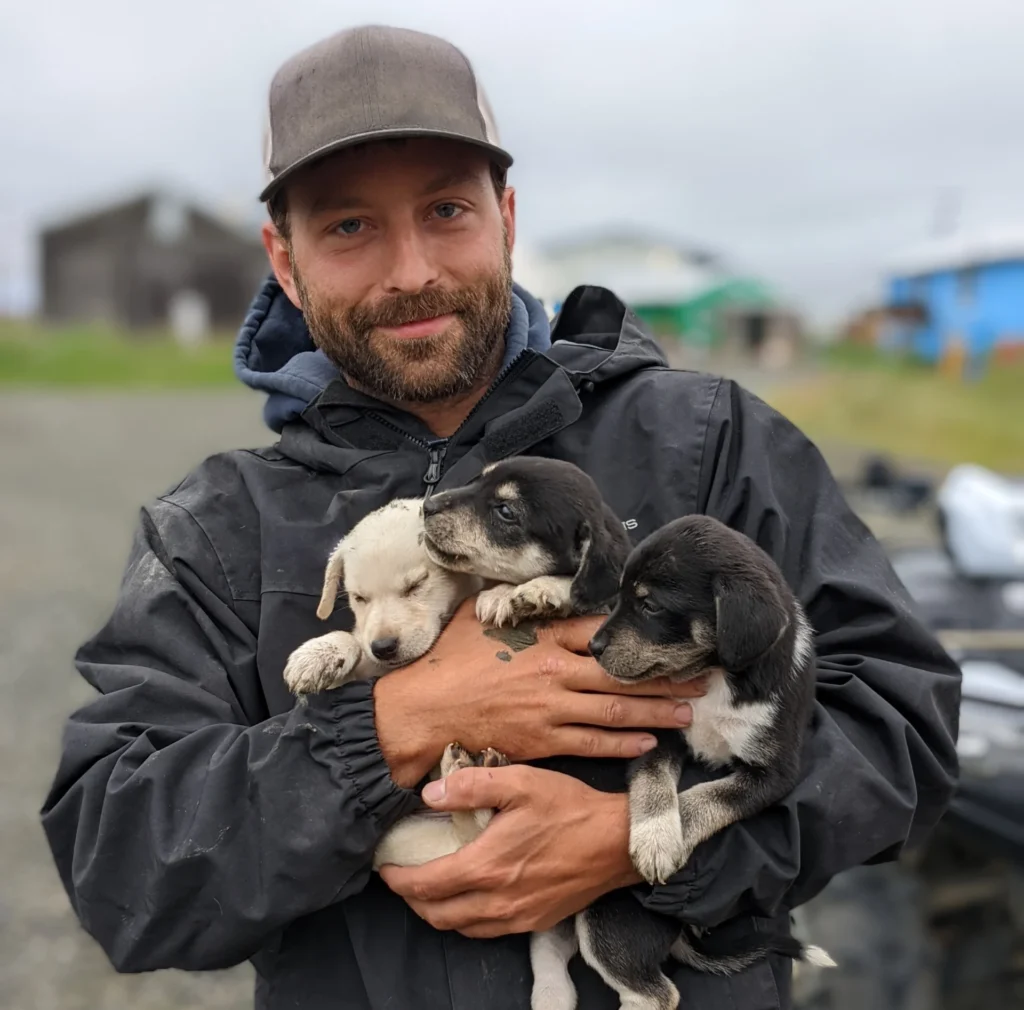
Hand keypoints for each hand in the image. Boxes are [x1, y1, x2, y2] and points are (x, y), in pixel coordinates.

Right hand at [373, 599, 709, 785]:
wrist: (420, 709)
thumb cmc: (445, 661)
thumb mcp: (479, 619)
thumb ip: (513, 608)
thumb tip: (528, 592)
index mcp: (542, 637)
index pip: (600, 632)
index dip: (637, 637)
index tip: (667, 638)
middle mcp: (555, 671)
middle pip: (622, 674)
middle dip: (666, 677)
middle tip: (702, 679)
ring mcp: (551, 709)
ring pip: (617, 711)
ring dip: (657, 712)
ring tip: (689, 712)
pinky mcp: (543, 741)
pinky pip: (593, 743)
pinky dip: (624, 744)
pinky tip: (649, 743)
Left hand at [379, 762, 638, 936]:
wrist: (618, 843)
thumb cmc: (570, 809)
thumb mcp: (521, 782)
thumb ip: (472, 786)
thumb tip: (430, 794)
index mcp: (486, 866)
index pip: (425, 884)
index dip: (398, 878)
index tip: (385, 866)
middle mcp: (496, 900)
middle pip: (435, 914)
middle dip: (411, 899)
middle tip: (402, 877)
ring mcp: (516, 917)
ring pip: (458, 928)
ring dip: (436, 912)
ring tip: (429, 888)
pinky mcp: (534, 923)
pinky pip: (485, 932)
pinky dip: (464, 920)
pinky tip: (467, 899)